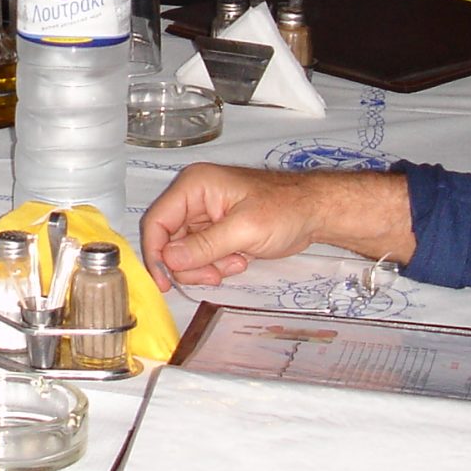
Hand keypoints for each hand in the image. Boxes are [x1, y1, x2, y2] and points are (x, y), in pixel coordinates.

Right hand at [138, 162, 413, 287]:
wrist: (315, 212)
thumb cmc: (284, 211)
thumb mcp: (244, 230)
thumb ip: (204, 246)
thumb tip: (169, 261)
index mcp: (194, 186)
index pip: (157, 221)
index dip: (155, 254)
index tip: (165, 284)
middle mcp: (193, 197)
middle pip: (169, 240)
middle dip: (190, 264)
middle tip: (214, 276)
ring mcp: (204, 214)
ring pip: (184, 252)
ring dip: (206, 266)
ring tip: (234, 263)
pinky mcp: (216, 229)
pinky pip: (202, 254)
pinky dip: (217, 264)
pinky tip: (240, 260)